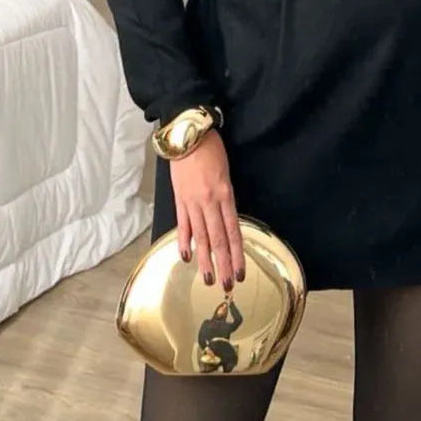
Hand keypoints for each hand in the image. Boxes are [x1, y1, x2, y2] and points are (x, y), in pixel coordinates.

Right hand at [169, 129, 244, 291]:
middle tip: (228, 285)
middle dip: (224, 264)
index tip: (241, 272)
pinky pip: (183, 225)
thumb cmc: (211, 150)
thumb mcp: (225, 173)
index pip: (233, 231)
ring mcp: (192, 202)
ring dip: (205, 261)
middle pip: (218, 239)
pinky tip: (187, 257)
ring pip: (201, 237)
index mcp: (225, 195)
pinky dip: (185, 241)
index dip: (237, 254)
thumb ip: (225, 198)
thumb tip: (226, 221)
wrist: (187, 134)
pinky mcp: (179, 199)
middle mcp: (210, 202)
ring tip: (209, 279)